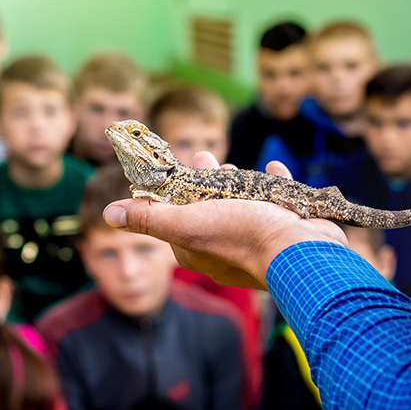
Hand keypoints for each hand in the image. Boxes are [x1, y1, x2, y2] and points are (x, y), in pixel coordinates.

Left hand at [103, 152, 346, 289]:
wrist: (301, 252)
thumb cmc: (242, 236)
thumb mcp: (188, 223)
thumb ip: (150, 218)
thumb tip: (109, 214)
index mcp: (197, 249)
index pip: (175, 217)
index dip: (174, 191)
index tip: (179, 168)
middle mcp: (224, 249)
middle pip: (207, 209)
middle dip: (205, 181)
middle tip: (206, 157)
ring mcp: (256, 241)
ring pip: (241, 206)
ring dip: (236, 182)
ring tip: (236, 166)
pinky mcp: (284, 231)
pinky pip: (276, 204)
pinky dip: (272, 185)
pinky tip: (274, 169)